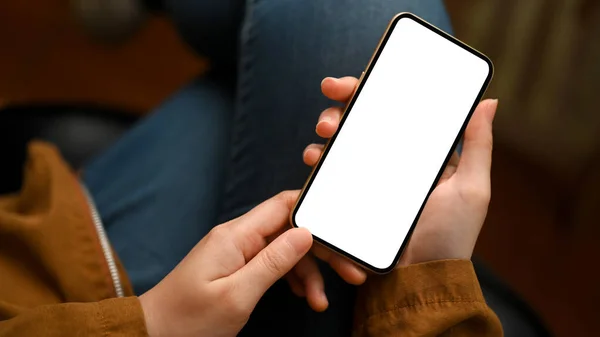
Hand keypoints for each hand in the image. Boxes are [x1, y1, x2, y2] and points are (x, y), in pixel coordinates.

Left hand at [139, 191, 362, 336]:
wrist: (154, 334)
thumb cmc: (189, 320)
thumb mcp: (237, 295)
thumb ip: (274, 262)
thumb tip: (307, 233)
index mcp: (235, 235)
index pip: (283, 205)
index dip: (316, 209)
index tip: (343, 225)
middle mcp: (238, 236)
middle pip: (290, 228)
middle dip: (321, 249)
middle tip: (349, 271)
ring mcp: (238, 250)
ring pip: (286, 249)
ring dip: (308, 272)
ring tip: (320, 301)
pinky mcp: (238, 265)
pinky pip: (273, 263)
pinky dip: (291, 278)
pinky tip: (303, 295)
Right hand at [305, 76, 497, 265]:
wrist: (417, 279)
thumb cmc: (449, 236)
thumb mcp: (471, 189)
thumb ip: (478, 147)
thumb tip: (488, 102)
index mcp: (420, 152)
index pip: (397, 109)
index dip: (374, 88)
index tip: (353, 80)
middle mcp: (393, 160)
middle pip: (364, 118)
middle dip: (343, 102)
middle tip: (332, 97)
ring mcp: (369, 178)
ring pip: (342, 141)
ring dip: (327, 127)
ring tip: (324, 134)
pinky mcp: (351, 197)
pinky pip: (330, 172)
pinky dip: (318, 160)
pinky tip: (313, 159)